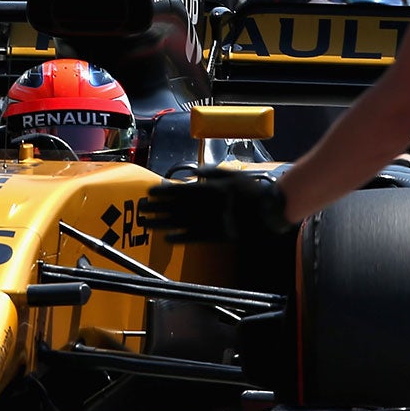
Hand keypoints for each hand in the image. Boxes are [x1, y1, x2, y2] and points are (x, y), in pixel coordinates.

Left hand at [143, 168, 293, 242]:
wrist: (268, 211)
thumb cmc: (251, 190)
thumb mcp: (233, 174)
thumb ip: (212, 172)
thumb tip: (195, 172)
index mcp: (211, 189)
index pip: (181, 190)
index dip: (164, 192)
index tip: (149, 193)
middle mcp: (207, 205)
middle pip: (177, 207)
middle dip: (157, 208)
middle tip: (140, 209)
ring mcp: (211, 221)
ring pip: (182, 223)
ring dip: (162, 223)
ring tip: (147, 224)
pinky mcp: (217, 235)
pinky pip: (195, 238)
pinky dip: (181, 238)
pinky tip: (167, 238)